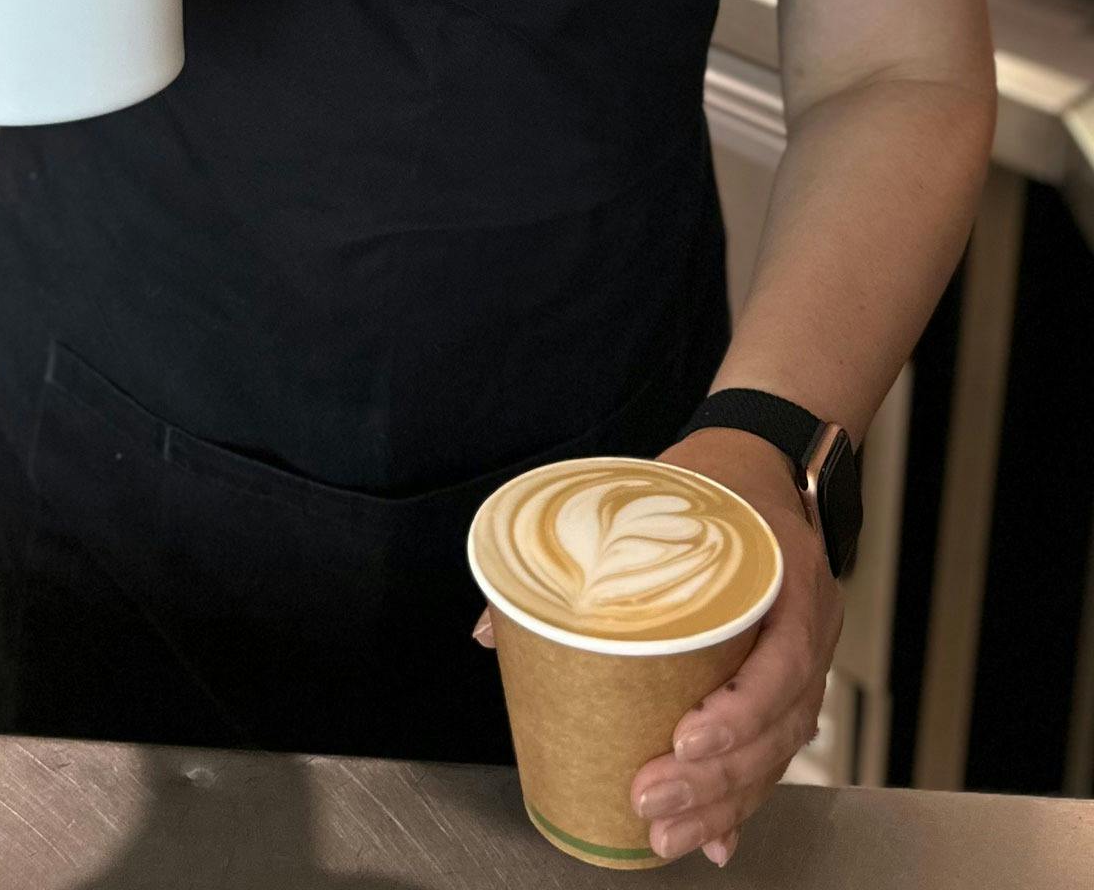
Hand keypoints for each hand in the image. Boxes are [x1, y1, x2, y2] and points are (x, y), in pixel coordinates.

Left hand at [470, 429, 842, 868]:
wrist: (765, 461)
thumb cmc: (711, 483)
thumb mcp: (652, 497)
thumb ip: (578, 553)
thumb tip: (494, 629)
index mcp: (786, 580)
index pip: (781, 661)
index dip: (739, 711)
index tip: (685, 737)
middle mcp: (804, 630)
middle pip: (777, 726)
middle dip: (715, 778)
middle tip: (650, 801)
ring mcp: (800, 661)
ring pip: (776, 751)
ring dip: (723, 803)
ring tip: (667, 836)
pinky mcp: (786, 684)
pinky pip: (772, 751)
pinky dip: (741, 799)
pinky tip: (716, 838)